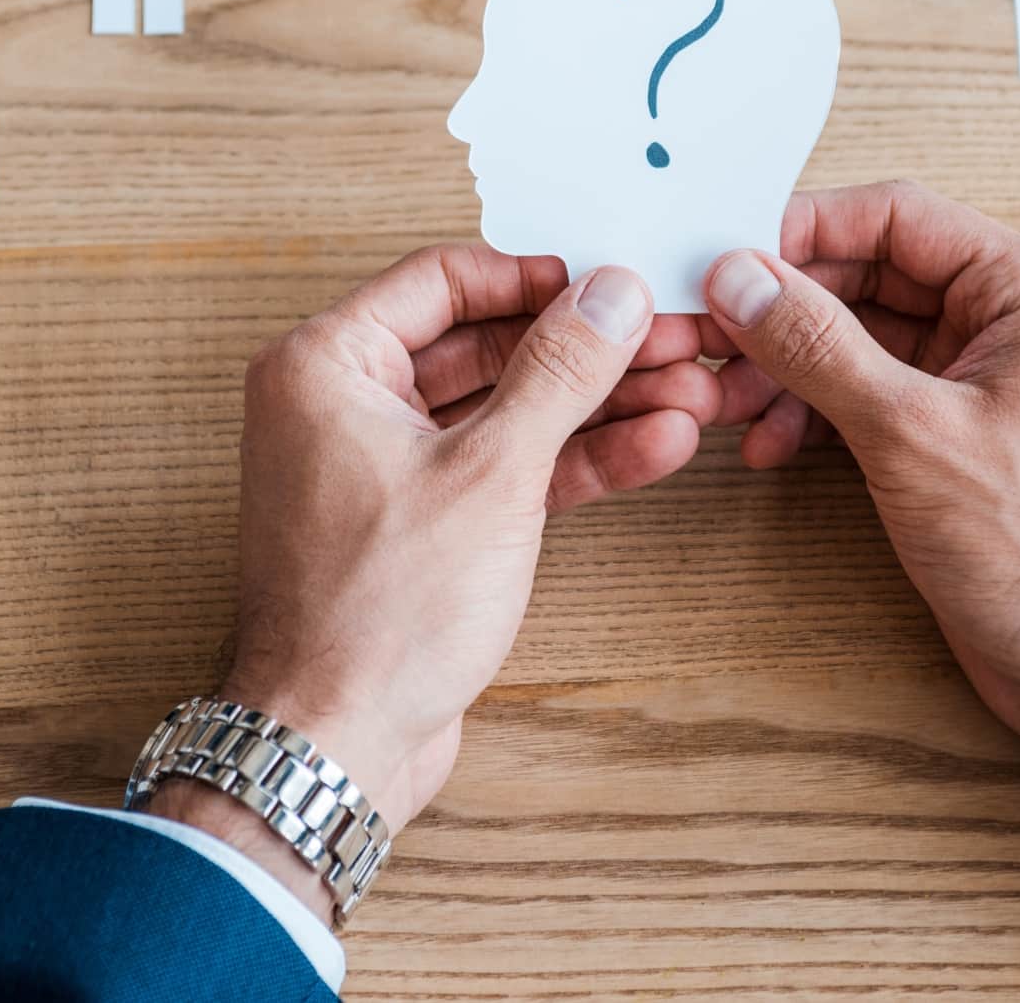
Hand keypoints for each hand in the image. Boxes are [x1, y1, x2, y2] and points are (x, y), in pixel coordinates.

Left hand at [149, 246, 717, 915]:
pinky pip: (505, 469)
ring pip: (507, 410)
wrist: (337, 743)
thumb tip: (610, 295)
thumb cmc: (374, 614)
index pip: (444, 280)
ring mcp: (386, 468)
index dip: (538, 276)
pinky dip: (574, 460)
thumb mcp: (490, 473)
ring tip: (693, 392)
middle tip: (674, 338)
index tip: (613, 281)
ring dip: (598, 404)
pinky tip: (656, 445)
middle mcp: (345, 405)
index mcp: (326, 365)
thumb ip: (558, 373)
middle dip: (587, 347)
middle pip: (486, 344)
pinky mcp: (424, 526)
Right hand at [700, 182, 1019, 854]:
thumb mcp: (913, 434)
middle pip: (872, 275)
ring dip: (790, 365)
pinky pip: (873, 394)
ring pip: (863, 338)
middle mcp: (1015, 323)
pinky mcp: (961, 437)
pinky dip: (818, 411)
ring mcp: (987, 381)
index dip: (803, 230)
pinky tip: (773, 442)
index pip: (898, 217)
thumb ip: (819, 347)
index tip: (727, 255)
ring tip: (728, 399)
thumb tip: (745, 280)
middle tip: (710, 331)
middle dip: (784, 307)